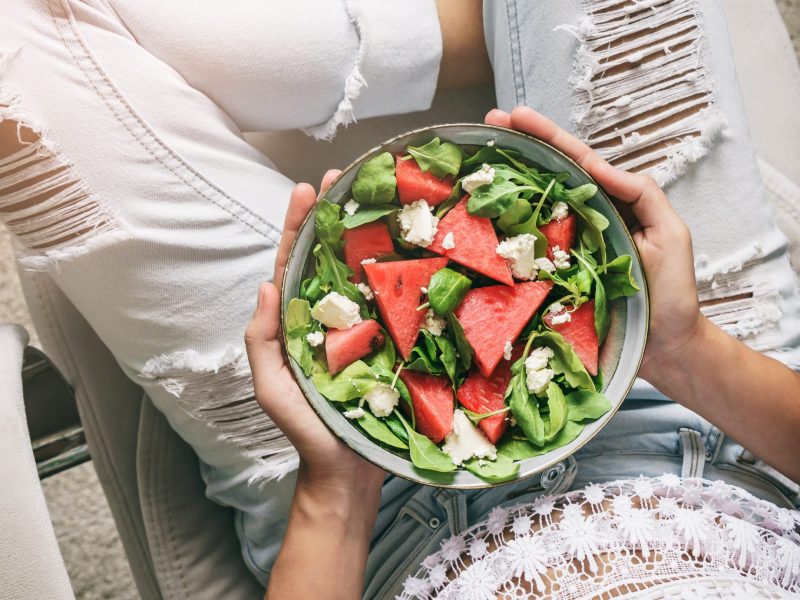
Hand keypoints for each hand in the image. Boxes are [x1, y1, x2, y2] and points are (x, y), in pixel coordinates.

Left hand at [245, 170, 385, 502]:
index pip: (294, 265)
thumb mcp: (271, 386)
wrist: (347, 471)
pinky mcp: (394, 342)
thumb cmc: (305, 431)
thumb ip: (262, 340)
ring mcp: (366, 327)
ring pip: (368, 274)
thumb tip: (266, 285)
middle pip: (332, 258)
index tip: (305, 189)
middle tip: (346, 177)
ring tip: (382, 196)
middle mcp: (333, 317)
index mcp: (299, 322)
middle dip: (336, 216)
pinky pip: (398, 304)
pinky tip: (415, 247)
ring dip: (373, 234)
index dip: (298, 226)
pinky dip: (405, 274)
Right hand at [485, 107, 702, 382]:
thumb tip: (600, 166)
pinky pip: (524, 256)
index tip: (515, 116)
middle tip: (486, 125)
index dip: (546, 137)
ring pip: (528, 213)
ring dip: (501, 187)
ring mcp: (561, 252)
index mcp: (608, 206)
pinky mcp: (549, 282)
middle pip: (544, 180)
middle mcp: (579, 224)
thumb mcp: (670, 234)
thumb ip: (642, 195)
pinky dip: (500, 238)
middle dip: (516, 150)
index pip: (574, 163)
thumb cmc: (671, 293)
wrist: (664, 348)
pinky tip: (478, 220)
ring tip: (475, 159)